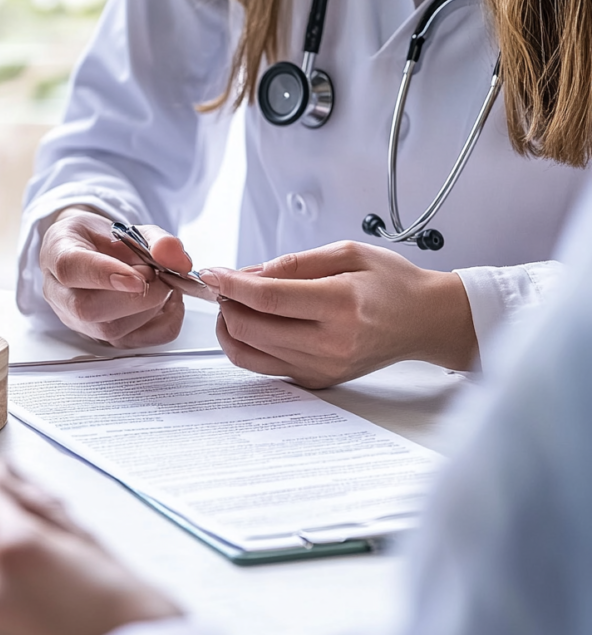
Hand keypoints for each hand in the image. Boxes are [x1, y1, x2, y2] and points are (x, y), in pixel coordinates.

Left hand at [0, 461, 182, 634]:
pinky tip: (64, 630)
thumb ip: (42, 509)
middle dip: (21, 545)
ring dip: (25, 587)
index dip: (0, 489)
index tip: (10, 482)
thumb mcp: (94, 543)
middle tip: (71, 561)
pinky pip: (4, 629)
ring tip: (75, 604)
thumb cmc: (137, 615)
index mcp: (16, 550)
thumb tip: (10, 480)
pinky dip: (27, 624)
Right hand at [39, 207, 194, 346]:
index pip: (70, 268)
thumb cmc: (101, 241)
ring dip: (150, 307)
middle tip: (156, 275)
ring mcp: (79, 321)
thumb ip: (154, 239)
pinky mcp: (103, 339)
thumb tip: (177, 259)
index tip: (137, 278)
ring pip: (111, 330)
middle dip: (135, 296)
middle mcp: (61, 293)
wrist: (94, 256)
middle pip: (87, 308)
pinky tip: (168, 302)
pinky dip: (164, 324)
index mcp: (58, 252)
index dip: (104, 274)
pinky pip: (136, 343)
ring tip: (159, 283)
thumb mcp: (126, 226)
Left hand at [199, 241, 476, 388]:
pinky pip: (263, 367)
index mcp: (341, 304)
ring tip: (236, 304)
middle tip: (225, 286)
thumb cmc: (391, 284)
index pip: (269, 298)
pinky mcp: (316, 381)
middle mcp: (331, 343)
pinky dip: (247, 344)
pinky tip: (252, 324)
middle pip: (251, 328)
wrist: (424, 321)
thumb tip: (247, 274)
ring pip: (249, 352)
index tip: (212, 273)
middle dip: (226, 304)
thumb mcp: (347, 253)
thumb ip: (293, 264)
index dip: (231, 285)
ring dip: (230, 325)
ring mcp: (322, 367)